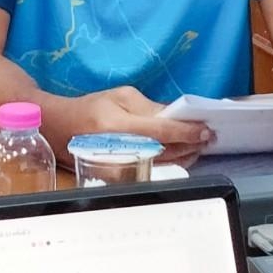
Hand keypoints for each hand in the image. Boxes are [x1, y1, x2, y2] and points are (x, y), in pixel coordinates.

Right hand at [61, 86, 214, 166]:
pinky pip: (153, 169)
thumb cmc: (92, 108)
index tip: (205, 129)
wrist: (63, 129)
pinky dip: (171, 161)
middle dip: (190, 144)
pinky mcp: (121, 176)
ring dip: (185, 155)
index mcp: (119, 124)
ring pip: (162, 164)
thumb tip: (175, 117)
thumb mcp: (120, 96)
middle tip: (208, 137)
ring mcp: (121, 167)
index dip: (186, 131)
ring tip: (199, 145)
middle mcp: (121, 149)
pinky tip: (182, 154)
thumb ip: (149, 107)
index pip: (161, 131)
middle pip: (166, 151)